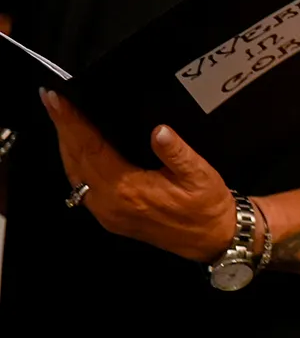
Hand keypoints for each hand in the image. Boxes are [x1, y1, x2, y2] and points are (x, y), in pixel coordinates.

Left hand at [43, 90, 235, 261]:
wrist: (211, 238)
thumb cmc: (206, 205)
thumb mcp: (200, 174)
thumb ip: (177, 153)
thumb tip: (159, 130)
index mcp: (127, 189)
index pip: (90, 148)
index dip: (71, 122)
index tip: (56, 99)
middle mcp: (108, 202)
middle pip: (74, 160)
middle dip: (61, 128)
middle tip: (51, 99)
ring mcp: (105, 212)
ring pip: (74, 174)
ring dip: (65, 145)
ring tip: (60, 117)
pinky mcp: (108, 216)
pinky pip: (81, 185)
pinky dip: (75, 162)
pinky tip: (77, 148)